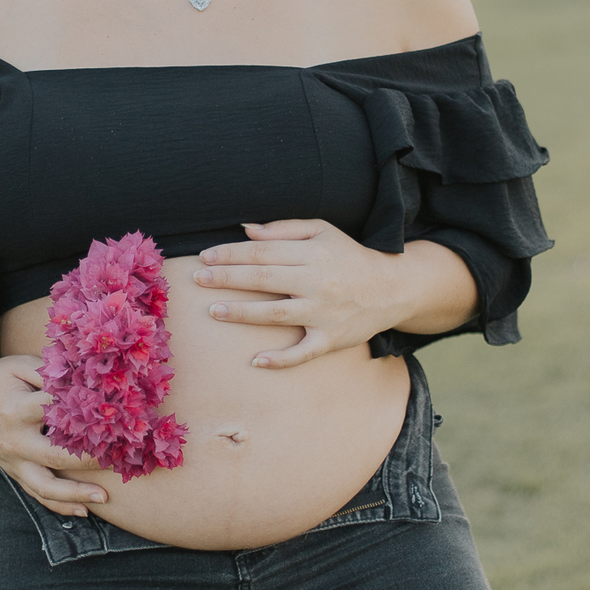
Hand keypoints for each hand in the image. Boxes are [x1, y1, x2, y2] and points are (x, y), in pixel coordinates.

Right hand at [0, 354, 108, 517]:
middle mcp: (14, 441)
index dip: (84, 412)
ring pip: (45, 487)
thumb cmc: (1, 378)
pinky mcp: (14, 472)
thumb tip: (84, 381)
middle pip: (55, 457)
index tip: (112, 414)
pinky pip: (37, 494)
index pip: (56, 414)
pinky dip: (60, 505)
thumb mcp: (21, 365)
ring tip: (104, 497)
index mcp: (15, 411)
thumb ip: (50, 373)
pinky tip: (84, 510)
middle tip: (117, 458)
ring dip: (76, 495)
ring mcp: (12, 462)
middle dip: (88, 460)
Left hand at [192, 219, 406, 369]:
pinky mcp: (331, 339)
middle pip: (264, 278)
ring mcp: (324, 313)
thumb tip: (245, 230)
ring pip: (276, 314)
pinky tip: (256, 360)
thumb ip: (283, 229)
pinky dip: (280, 359)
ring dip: (243, 313)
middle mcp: (317, 282)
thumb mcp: (321, 231)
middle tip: (197, 279)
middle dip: (227, 278)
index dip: (230, 254)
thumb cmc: (348, 256)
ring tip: (214, 311)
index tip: (205, 257)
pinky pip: (303, 352)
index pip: (262, 251)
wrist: (392, 288)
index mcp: (312, 253)